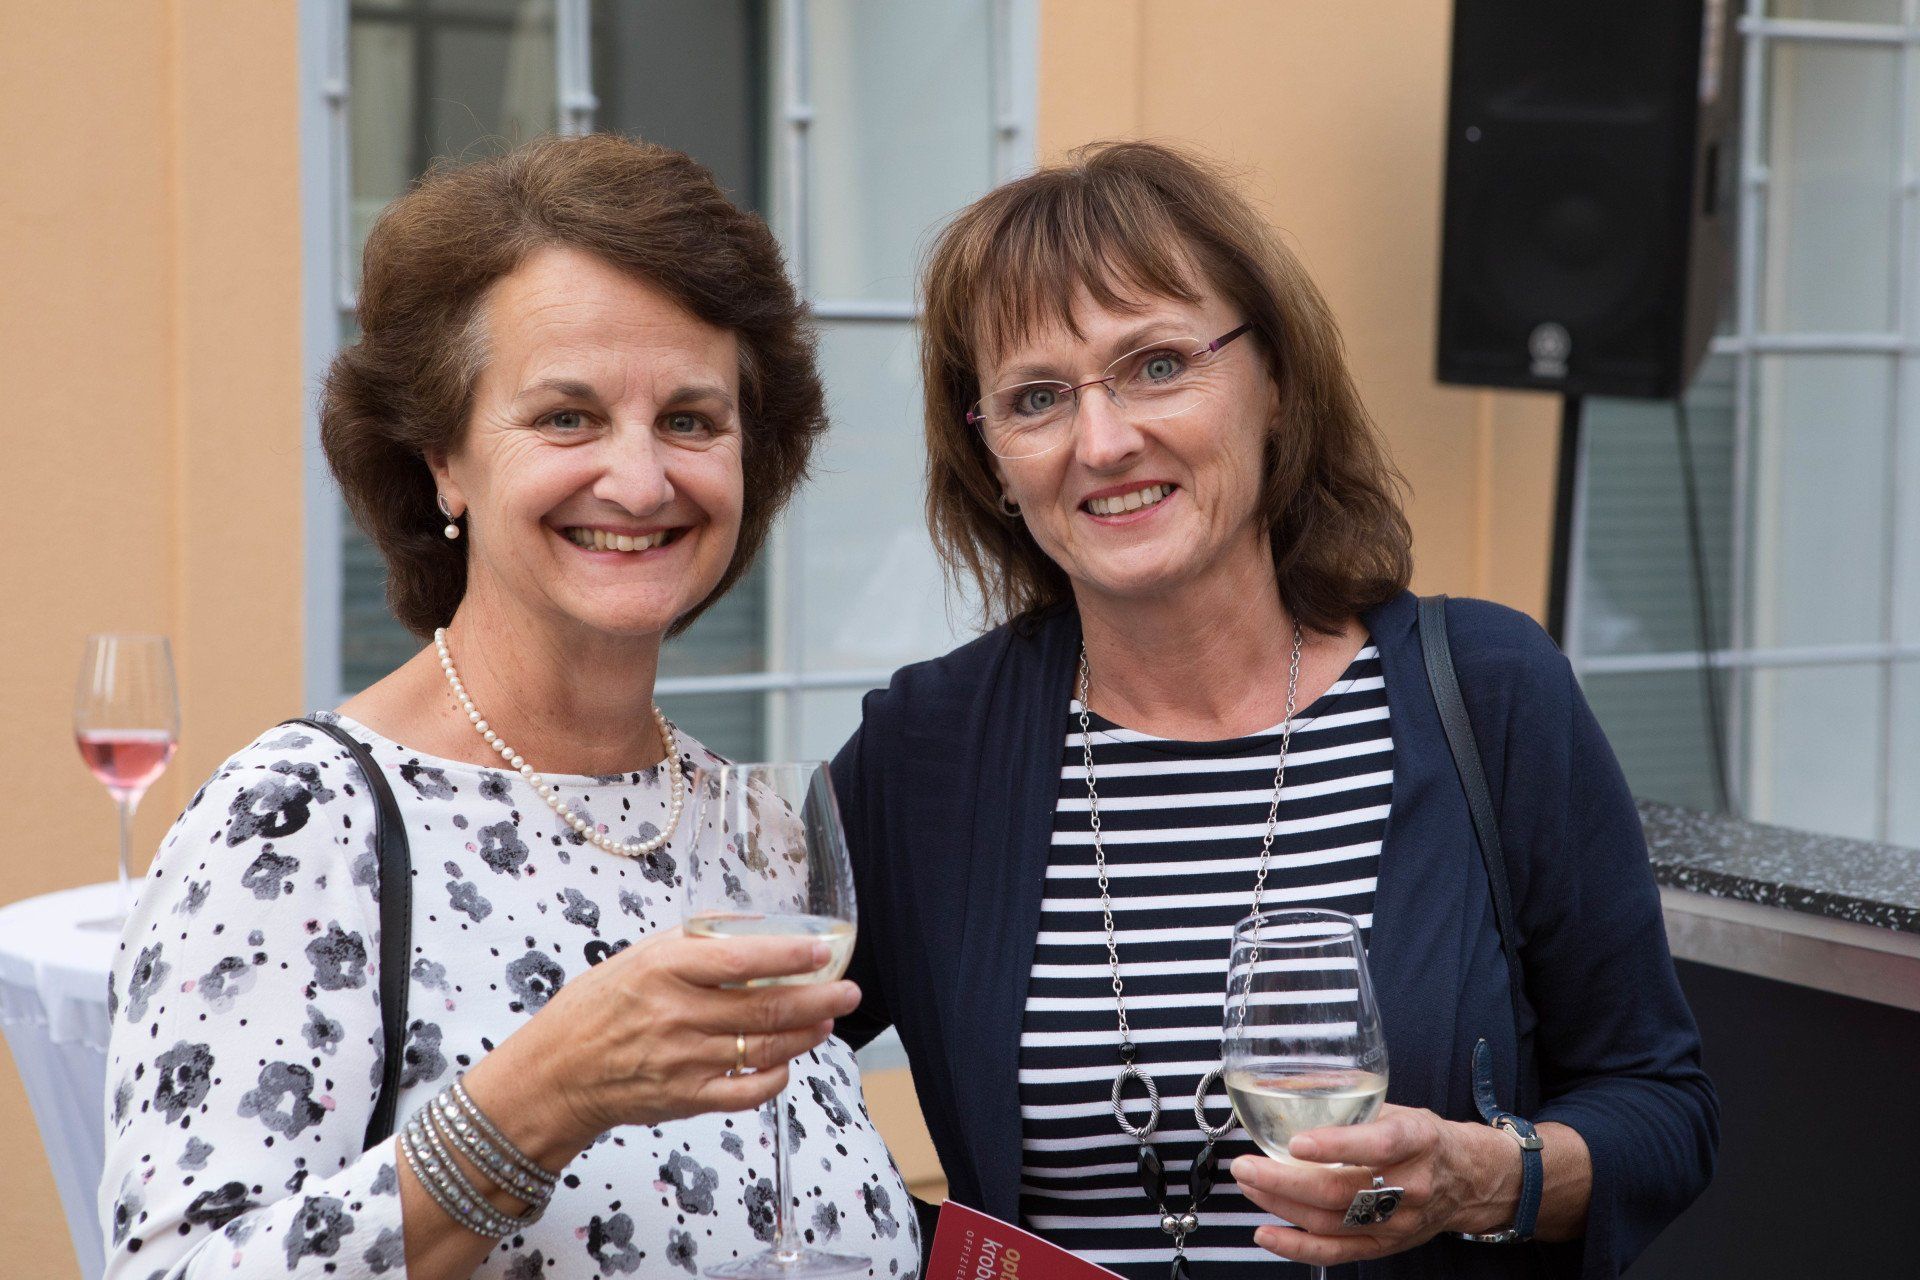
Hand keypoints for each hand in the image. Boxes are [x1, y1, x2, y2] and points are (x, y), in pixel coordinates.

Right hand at [473, 926, 860, 1156]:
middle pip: (766, 1009)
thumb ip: (692, 942)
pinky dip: (777, 1077)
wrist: (557, 1074)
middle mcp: (677, 1015)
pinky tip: (789, 1061)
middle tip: (849, 991)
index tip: (823, 951)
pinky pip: (747, 1091)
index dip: (790, 957)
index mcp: (664, 970)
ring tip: (828, 1020)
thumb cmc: (596, 1008)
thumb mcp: (636, 957)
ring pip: (765, 1048)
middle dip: (819, 999)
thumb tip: (752, 929)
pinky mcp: (687, 1098)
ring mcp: (684, 1061)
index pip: (742, 960)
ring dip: (806, 1035)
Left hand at [1230, 1104, 1522, 1266]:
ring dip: (1281, 1205)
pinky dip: (1296, 1247)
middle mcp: (1411, 1185)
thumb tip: (1286, 1084)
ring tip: (1249, 1184)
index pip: (1377, 1144)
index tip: (1296, 1142)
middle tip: (1245, 1164)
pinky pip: (1336, 1253)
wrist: (1470, 1180)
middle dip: (1284, 1179)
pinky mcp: (1385, 1246)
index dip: (1336, 1145)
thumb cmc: (1424, 1138)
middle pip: (1341, 1191)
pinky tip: (1266, 1234)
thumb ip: (1350, 1102)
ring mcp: (1398, 1222)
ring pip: (1332, 1221)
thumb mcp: (1397, 1108)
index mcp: (1416, 1140)